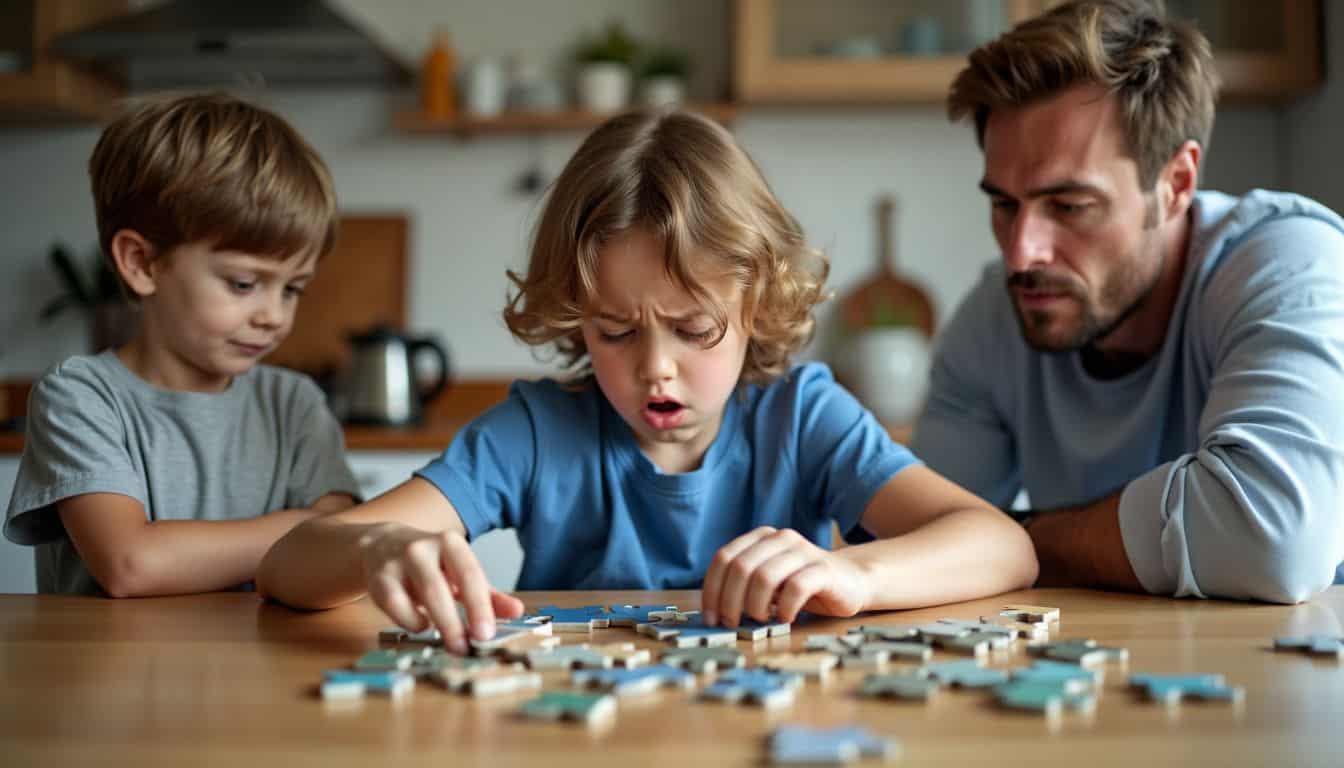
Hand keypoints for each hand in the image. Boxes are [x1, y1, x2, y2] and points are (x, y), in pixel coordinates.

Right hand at [357, 523, 523, 653]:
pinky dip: (410, 620)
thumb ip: (489, 594)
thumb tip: (518, 612)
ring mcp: (397, 562)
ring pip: (415, 596)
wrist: (382, 546)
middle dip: (455, 621)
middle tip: (469, 647)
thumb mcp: (460, 574)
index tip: (487, 634)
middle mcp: (422, 548)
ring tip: (453, 644)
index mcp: (450, 544)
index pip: (470, 575)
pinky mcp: (378, 579)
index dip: (479, 606)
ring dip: (437, 624)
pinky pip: (394, 605)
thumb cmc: (431, 565)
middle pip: (439, 588)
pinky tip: (422, 626)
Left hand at [700, 526, 869, 626]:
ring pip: (764, 577)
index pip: (724, 558)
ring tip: (760, 620)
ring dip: (755, 605)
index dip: (712, 589)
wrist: (851, 581)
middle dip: (730, 600)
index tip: (711, 617)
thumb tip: (713, 611)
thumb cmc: (802, 586)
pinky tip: (786, 618)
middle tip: (731, 623)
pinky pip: (795, 588)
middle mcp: (780, 538)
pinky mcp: (823, 569)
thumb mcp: (768, 583)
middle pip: (740, 568)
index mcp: (761, 538)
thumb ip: (744, 587)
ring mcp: (803, 551)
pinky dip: (785, 608)